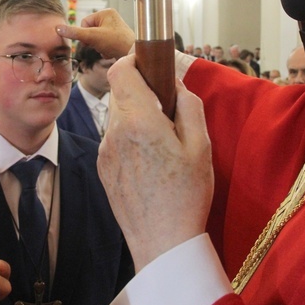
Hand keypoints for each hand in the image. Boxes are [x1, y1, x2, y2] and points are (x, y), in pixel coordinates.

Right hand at [55, 9, 134, 58]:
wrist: (132, 55)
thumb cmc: (116, 42)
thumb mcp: (92, 36)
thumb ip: (74, 33)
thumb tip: (58, 28)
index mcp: (106, 12)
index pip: (85, 22)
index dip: (86, 34)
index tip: (94, 39)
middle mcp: (111, 18)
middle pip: (90, 31)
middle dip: (93, 41)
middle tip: (102, 45)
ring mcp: (114, 28)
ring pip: (96, 39)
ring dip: (98, 46)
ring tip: (108, 48)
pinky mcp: (116, 38)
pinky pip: (103, 44)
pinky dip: (104, 49)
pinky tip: (111, 51)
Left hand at [98, 55, 213, 270]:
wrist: (162, 243)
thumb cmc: (186, 195)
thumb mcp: (201, 146)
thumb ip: (188, 105)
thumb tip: (176, 83)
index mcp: (139, 120)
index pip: (121, 70)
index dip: (134, 60)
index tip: (151, 65)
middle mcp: (114, 132)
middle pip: (121, 93)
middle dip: (143, 93)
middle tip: (168, 112)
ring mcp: (104, 151)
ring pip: (118, 117)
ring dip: (137, 117)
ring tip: (162, 144)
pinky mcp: (102, 168)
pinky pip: (114, 139)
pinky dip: (130, 139)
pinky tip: (150, 163)